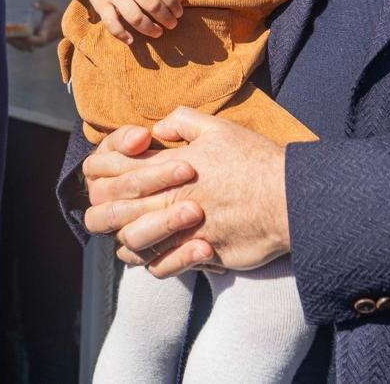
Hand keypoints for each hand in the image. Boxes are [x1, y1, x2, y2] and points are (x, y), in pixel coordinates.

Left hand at [4, 1, 63, 51]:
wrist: (62, 25)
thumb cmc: (57, 15)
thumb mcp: (52, 7)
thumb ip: (43, 4)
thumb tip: (33, 5)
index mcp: (46, 34)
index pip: (38, 41)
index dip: (30, 40)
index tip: (20, 34)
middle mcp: (40, 41)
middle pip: (26, 45)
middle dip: (15, 40)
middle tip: (4, 33)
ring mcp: (36, 44)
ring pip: (22, 47)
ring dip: (12, 42)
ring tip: (3, 34)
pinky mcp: (32, 43)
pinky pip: (21, 45)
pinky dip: (14, 42)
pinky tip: (6, 35)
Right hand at [80, 0, 183, 43]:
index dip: (174, 4)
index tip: (179, 13)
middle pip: (152, 4)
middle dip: (166, 18)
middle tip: (172, 25)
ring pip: (134, 16)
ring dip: (149, 28)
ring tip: (158, 33)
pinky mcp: (100, 4)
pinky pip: (112, 23)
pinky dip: (122, 34)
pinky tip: (132, 40)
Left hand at [89, 108, 290, 278]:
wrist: (288, 197)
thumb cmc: (254, 160)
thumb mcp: (218, 128)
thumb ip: (182, 122)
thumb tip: (158, 128)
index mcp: (167, 168)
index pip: (114, 171)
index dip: (102, 172)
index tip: (107, 175)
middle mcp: (168, 201)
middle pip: (113, 211)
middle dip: (106, 209)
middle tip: (113, 208)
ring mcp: (181, 231)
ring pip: (132, 243)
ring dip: (129, 238)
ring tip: (137, 233)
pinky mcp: (199, 255)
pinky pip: (161, 266)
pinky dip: (155, 263)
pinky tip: (161, 255)